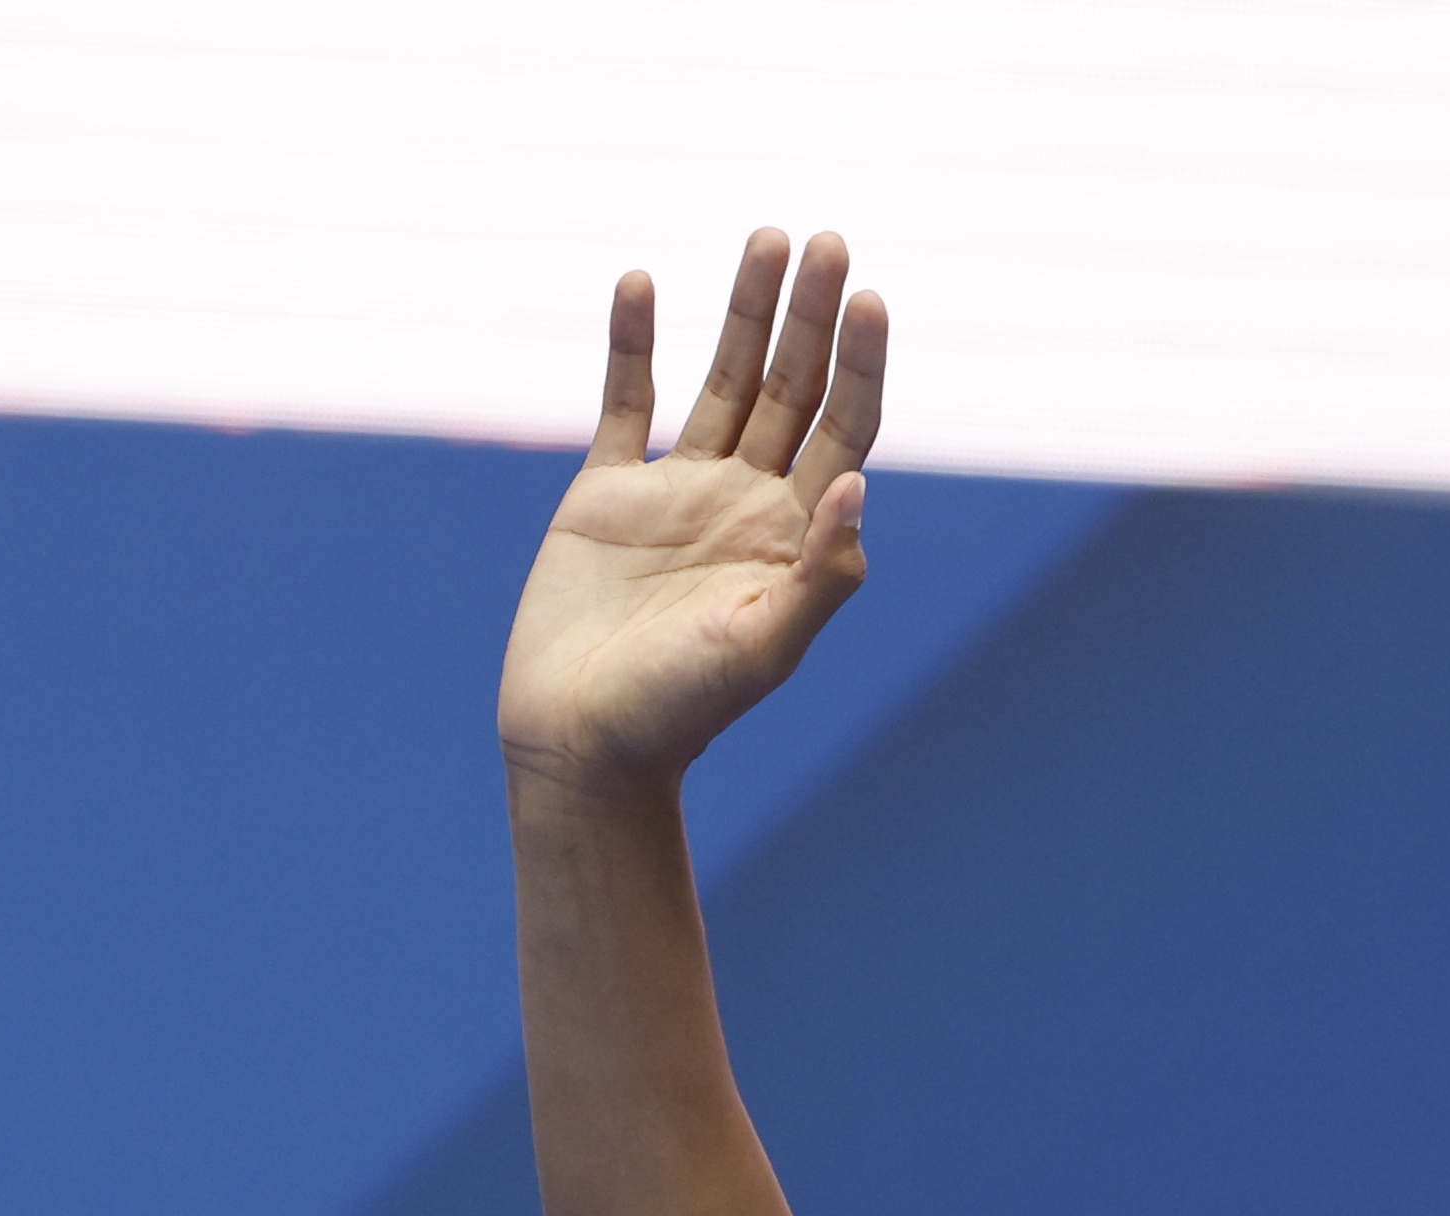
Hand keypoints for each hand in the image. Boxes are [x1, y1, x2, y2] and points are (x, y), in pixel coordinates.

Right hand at [497, 228, 886, 791]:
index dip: (860, 364)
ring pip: (722, 381)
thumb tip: (856, 487)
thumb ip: (819, 576)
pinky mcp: (607, 495)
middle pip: (792, 389)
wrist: (581, 743)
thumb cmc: (679, 712)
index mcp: (795, 537)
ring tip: (765, 238)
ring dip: (743, 312)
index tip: (869, 298)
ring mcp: (679, 494)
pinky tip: (642, 285)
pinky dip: (632, 345)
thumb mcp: (764, 650)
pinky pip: (626, 403)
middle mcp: (747, 503)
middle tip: (828, 241)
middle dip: (811, 316)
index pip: (843, 429)